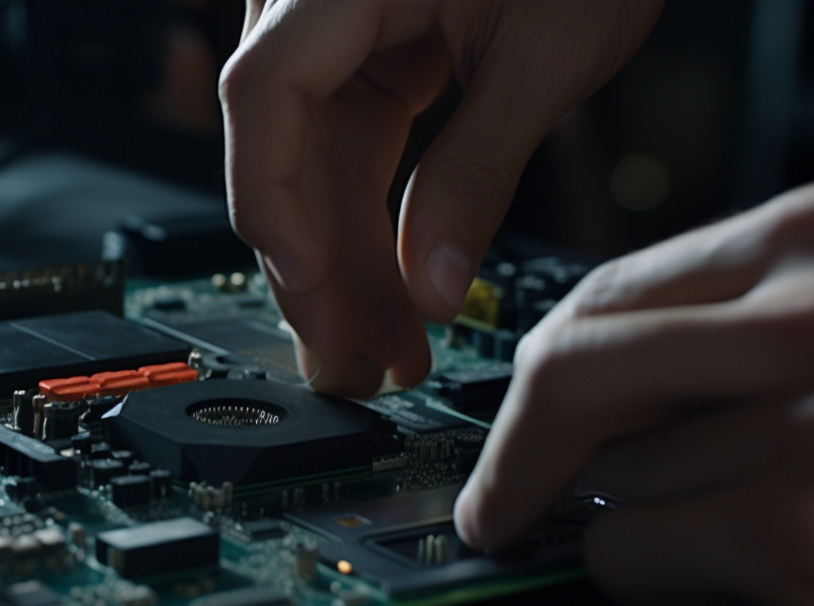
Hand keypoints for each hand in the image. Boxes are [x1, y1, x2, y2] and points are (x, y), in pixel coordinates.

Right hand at [220, 0, 661, 394]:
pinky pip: (351, 150)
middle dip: (323, 268)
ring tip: (384, 350)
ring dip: (348, 263)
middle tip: (355, 362)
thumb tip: (433, 288)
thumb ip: (480, 171)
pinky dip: (372, 222)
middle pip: (285, 151)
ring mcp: (338, 30)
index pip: (266, 91)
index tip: (307, 282)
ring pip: (315, 166)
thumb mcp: (547, 53)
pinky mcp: (371, 55)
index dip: (273, 196)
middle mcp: (316, 0)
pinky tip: (394, 290)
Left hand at [457, 180, 813, 605]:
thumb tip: (593, 379)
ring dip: (637, 528)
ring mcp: (812, 424)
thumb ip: (745, 326)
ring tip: (726, 537)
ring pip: (611, 480)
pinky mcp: (806, 534)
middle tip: (498, 505)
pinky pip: (630, 557)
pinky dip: (653, 585)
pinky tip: (727, 584)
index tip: (510, 419)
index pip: (606, 291)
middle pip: (571, 372)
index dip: (537, 371)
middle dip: (516, 453)